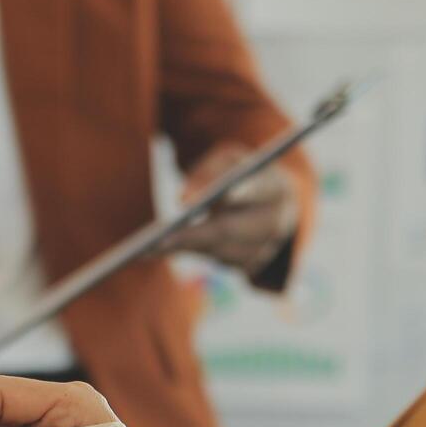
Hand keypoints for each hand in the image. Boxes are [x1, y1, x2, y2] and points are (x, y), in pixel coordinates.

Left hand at [159, 150, 298, 276]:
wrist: (268, 201)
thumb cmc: (239, 174)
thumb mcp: (226, 160)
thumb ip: (207, 172)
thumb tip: (183, 201)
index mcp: (274, 187)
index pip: (256, 190)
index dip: (232, 194)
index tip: (201, 200)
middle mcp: (275, 221)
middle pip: (230, 230)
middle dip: (191, 235)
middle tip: (158, 240)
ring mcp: (266, 248)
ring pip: (220, 251)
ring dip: (186, 247)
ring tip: (150, 248)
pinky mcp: (252, 266)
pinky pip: (216, 261)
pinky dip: (191, 252)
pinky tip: (166, 249)